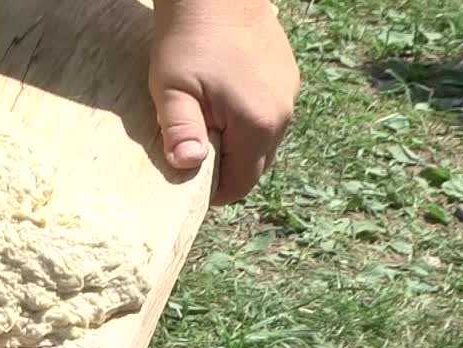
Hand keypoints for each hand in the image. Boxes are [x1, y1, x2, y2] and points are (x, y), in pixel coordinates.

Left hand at [149, 0, 299, 204]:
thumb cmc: (189, 40)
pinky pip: (269, 116)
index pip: (242, 182)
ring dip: (238, 145)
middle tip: (196, 156)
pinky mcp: (287, 77)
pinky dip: (248, 122)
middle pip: (257, 165)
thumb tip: (188, 166)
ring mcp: (289, 94)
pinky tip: (222, 105)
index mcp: (257, 124)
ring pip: (264, 141)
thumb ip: (181, 131)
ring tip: (207, 129)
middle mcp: (282, 114)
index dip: (215, 192)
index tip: (189, 185)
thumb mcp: (172, 89)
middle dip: (227, 171)